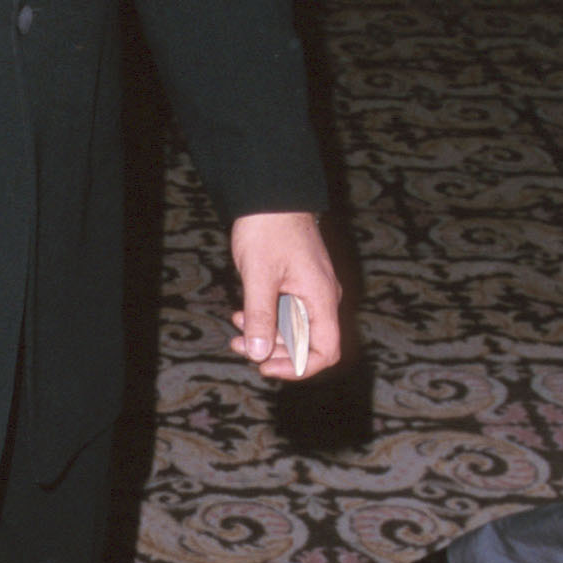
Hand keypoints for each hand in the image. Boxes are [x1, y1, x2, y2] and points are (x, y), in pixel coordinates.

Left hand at [228, 212, 341, 379]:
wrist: (270, 195)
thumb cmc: (269, 229)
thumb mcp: (259, 275)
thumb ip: (260, 316)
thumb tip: (257, 354)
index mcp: (321, 298)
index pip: (325, 351)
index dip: (299, 367)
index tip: (267, 367)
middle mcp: (321, 298)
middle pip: (306, 344)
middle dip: (272, 351)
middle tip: (241, 347)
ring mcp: (309, 291)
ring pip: (292, 329)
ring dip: (264, 335)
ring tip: (236, 329)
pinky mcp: (296, 283)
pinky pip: (285, 312)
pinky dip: (264, 318)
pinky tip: (241, 314)